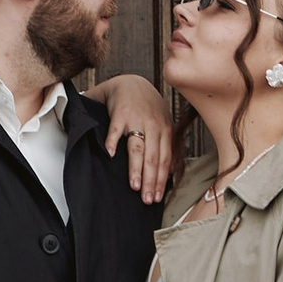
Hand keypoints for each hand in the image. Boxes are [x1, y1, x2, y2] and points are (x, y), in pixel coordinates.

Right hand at [96, 73, 176, 206]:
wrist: (131, 82)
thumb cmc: (147, 107)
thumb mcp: (163, 123)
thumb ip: (168, 146)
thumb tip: (172, 172)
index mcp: (165, 130)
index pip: (164, 159)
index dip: (161, 180)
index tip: (157, 197)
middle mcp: (153, 126)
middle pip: (153, 158)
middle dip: (151, 181)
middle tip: (147, 199)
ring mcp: (136, 119)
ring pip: (137, 147)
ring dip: (136, 168)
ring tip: (134, 185)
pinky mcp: (119, 113)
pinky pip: (115, 129)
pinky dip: (112, 141)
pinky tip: (110, 154)